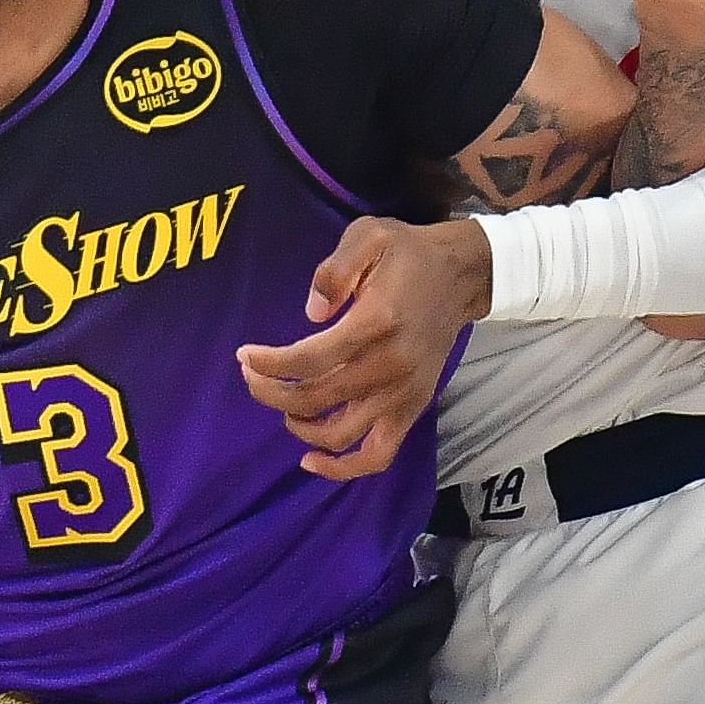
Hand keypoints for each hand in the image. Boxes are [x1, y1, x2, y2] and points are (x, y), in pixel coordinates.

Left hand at [238, 216, 488, 480]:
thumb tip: (312, 313)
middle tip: (250, 375)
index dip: (270, 364)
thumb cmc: (407, 254)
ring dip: (299, 426)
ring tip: (280, 404)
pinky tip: (312, 460)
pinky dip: (343, 468)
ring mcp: (403, 394)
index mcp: (377, 323)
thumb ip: (334, 270)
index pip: (311, 359)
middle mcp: (391, 366)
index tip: (244, 356)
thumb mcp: (369, 235)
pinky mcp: (412, 410)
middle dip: (272, 391)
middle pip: (317, 399)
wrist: (460, 276)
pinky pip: (378, 455)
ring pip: (339, 433)